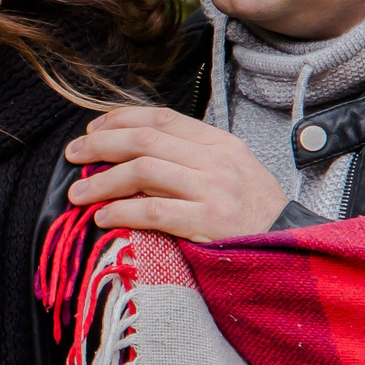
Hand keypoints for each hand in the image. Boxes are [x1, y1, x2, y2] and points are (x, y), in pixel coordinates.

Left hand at [63, 105, 288, 240]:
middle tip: (74, 156)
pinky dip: (121, 212)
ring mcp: (214, 190)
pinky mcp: (208, 222)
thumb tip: (136, 153)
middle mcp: (216, 160)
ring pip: (143, 171)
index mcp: (220, 142)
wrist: (290, 246)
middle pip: (145, 140)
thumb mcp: (231, 171)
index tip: (93, 130)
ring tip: (78, 195)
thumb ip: (191, 157)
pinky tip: (103, 218)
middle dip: (101, 146)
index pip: (162, 117)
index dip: (121, 120)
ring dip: (102, 182)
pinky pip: (153, 211)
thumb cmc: (254, 213)